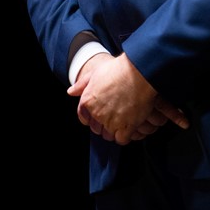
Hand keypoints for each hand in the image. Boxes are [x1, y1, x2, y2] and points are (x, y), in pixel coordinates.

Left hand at [67, 52, 188, 144]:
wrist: (138, 72)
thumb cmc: (118, 69)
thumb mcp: (96, 72)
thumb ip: (81, 84)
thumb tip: (70, 92)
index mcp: (87, 101)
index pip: (83, 118)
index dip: (91, 116)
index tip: (100, 112)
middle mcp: (97, 113)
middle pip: (96, 128)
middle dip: (103, 124)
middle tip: (114, 114)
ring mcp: (111, 122)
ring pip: (109, 135)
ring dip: (114, 131)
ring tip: (122, 120)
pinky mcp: (126, 127)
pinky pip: (122, 140)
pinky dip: (125, 135)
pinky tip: (129, 126)